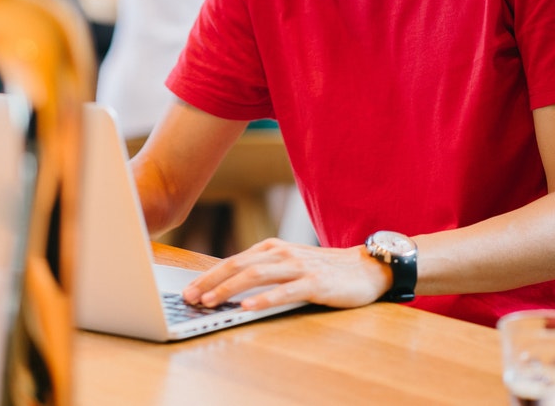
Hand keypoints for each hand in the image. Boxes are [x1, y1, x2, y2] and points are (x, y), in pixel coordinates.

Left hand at [181, 238, 392, 311]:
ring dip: (229, 289)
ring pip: (255, 275)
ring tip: (210, 302)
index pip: (232, 261)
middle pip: (237, 266)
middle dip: (210, 282)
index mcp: (272, 248)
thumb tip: (229, 286)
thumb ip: (264, 270)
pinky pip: (285, 291)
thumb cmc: (325, 270)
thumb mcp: (289, 264)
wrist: (366, 268)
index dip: (208, 276)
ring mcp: (298, 266)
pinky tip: (248, 307)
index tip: (188, 291)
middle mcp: (281, 253)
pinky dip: (264, 298)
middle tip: (190, 298)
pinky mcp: (315, 282)